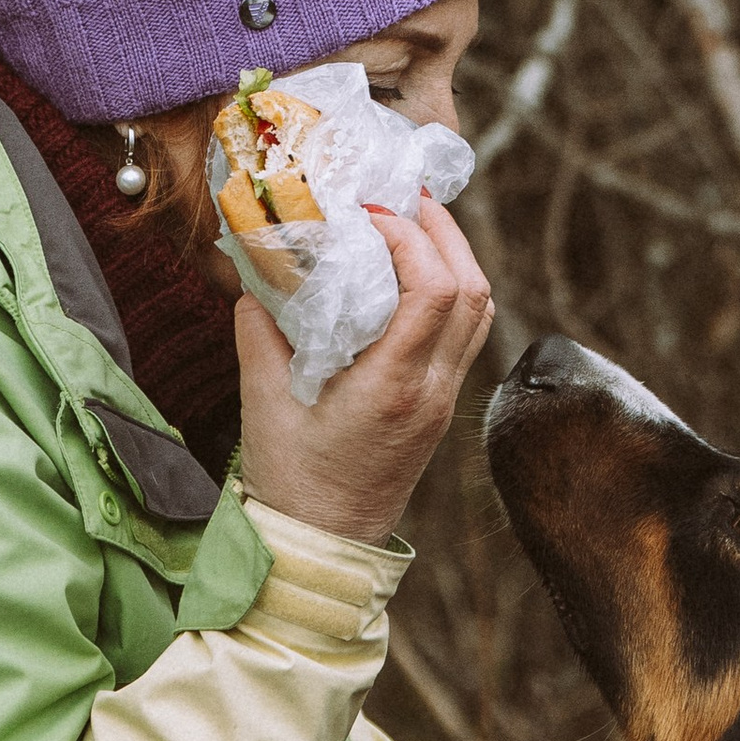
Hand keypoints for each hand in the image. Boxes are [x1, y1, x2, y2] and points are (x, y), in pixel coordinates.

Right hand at [237, 196, 492, 545]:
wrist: (322, 544)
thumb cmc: (290, 478)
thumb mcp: (261, 396)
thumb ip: (260, 324)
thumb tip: (260, 263)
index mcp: (393, 386)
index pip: (435, 290)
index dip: (409, 236)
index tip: (367, 212)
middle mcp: (433, 390)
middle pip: (473, 290)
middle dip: (442, 231)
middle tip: (400, 196)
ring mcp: (444, 399)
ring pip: (479, 310)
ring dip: (454, 256)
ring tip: (411, 223)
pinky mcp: (442, 405)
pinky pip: (467, 333)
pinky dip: (450, 290)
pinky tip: (414, 273)